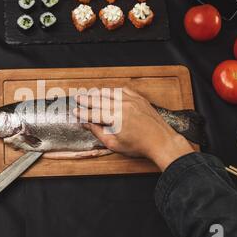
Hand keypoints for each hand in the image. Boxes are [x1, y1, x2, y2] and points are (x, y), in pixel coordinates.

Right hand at [74, 87, 193, 170]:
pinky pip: (124, 90)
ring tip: (90, 93)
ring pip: (111, 93)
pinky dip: (115, 90)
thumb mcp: (114, 144)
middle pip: (100, 100)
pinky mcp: (140, 99)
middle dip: (87, 99)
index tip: (75, 112)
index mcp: (115, 118)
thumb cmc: (139, 146)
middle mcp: (123, 106)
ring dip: (99, 93)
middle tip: (78, 98)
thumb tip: (87, 125)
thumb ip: (99, 132)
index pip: (94, 114)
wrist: (161, 142)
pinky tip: (109, 91)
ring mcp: (132, 101)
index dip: (83, 113)